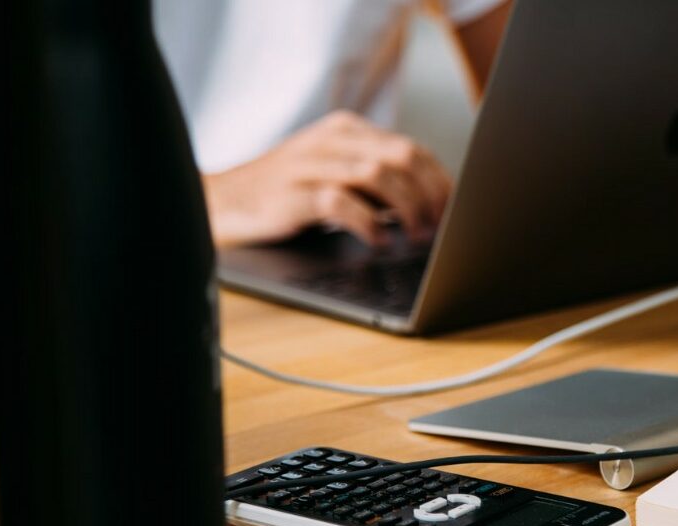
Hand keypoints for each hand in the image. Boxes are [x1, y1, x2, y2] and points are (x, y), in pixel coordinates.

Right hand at [203, 110, 451, 247]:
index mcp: (346, 131)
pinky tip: (377, 242)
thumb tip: (428, 205)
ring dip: (407, 210)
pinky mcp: (293, 195)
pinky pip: (341, 203)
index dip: (439, 180)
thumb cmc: (286, 194)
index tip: (454, 209)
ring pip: (378, 176)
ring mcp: (310, 166)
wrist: (224, 203)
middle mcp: (331, 142)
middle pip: (402, 157)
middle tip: (439, 226)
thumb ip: (374, 181)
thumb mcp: (333, 173)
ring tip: (414, 236)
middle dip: (430, 194)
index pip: (410, 147)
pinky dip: (368, 224)